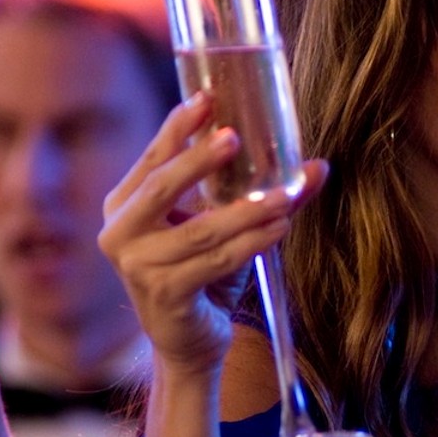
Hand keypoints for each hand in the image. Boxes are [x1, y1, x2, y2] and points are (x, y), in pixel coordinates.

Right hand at [98, 94, 326, 377]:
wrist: (187, 338)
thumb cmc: (202, 270)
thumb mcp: (227, 225)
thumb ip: (264, 193)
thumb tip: (317, 166)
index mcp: (126, 204)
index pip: (153, 156)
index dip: (178, 125)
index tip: (207, 97)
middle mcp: (120, 232)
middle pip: (161, 186)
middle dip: (199, 159)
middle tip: (234, 136)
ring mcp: (138, 267)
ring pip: (200, 230)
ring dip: (248, 210)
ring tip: (286, 196)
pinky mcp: (165, 296)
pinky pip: (215, 263)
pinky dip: (251, 244)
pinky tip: (279, 228)